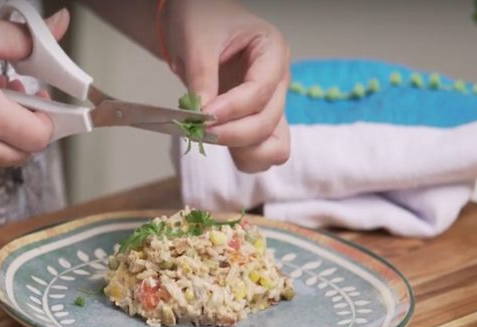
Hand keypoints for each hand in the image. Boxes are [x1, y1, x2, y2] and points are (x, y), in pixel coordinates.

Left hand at [164, 0, 290, 172]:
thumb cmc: (203, 21)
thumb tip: (200, 116)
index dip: (231, 109)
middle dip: (232, 133)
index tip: (202, 116)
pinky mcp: (255, 121)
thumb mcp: (197, 40)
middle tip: (197, 131)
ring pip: (273, 147)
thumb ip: (201, 78)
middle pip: (268, 123)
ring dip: (241, 151)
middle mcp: (278, 81)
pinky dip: (241, 156)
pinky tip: (215, 143)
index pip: (260, 91)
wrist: (198, 24)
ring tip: (209, 138)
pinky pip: (261, 152)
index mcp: (272, 51)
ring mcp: (270, 104)